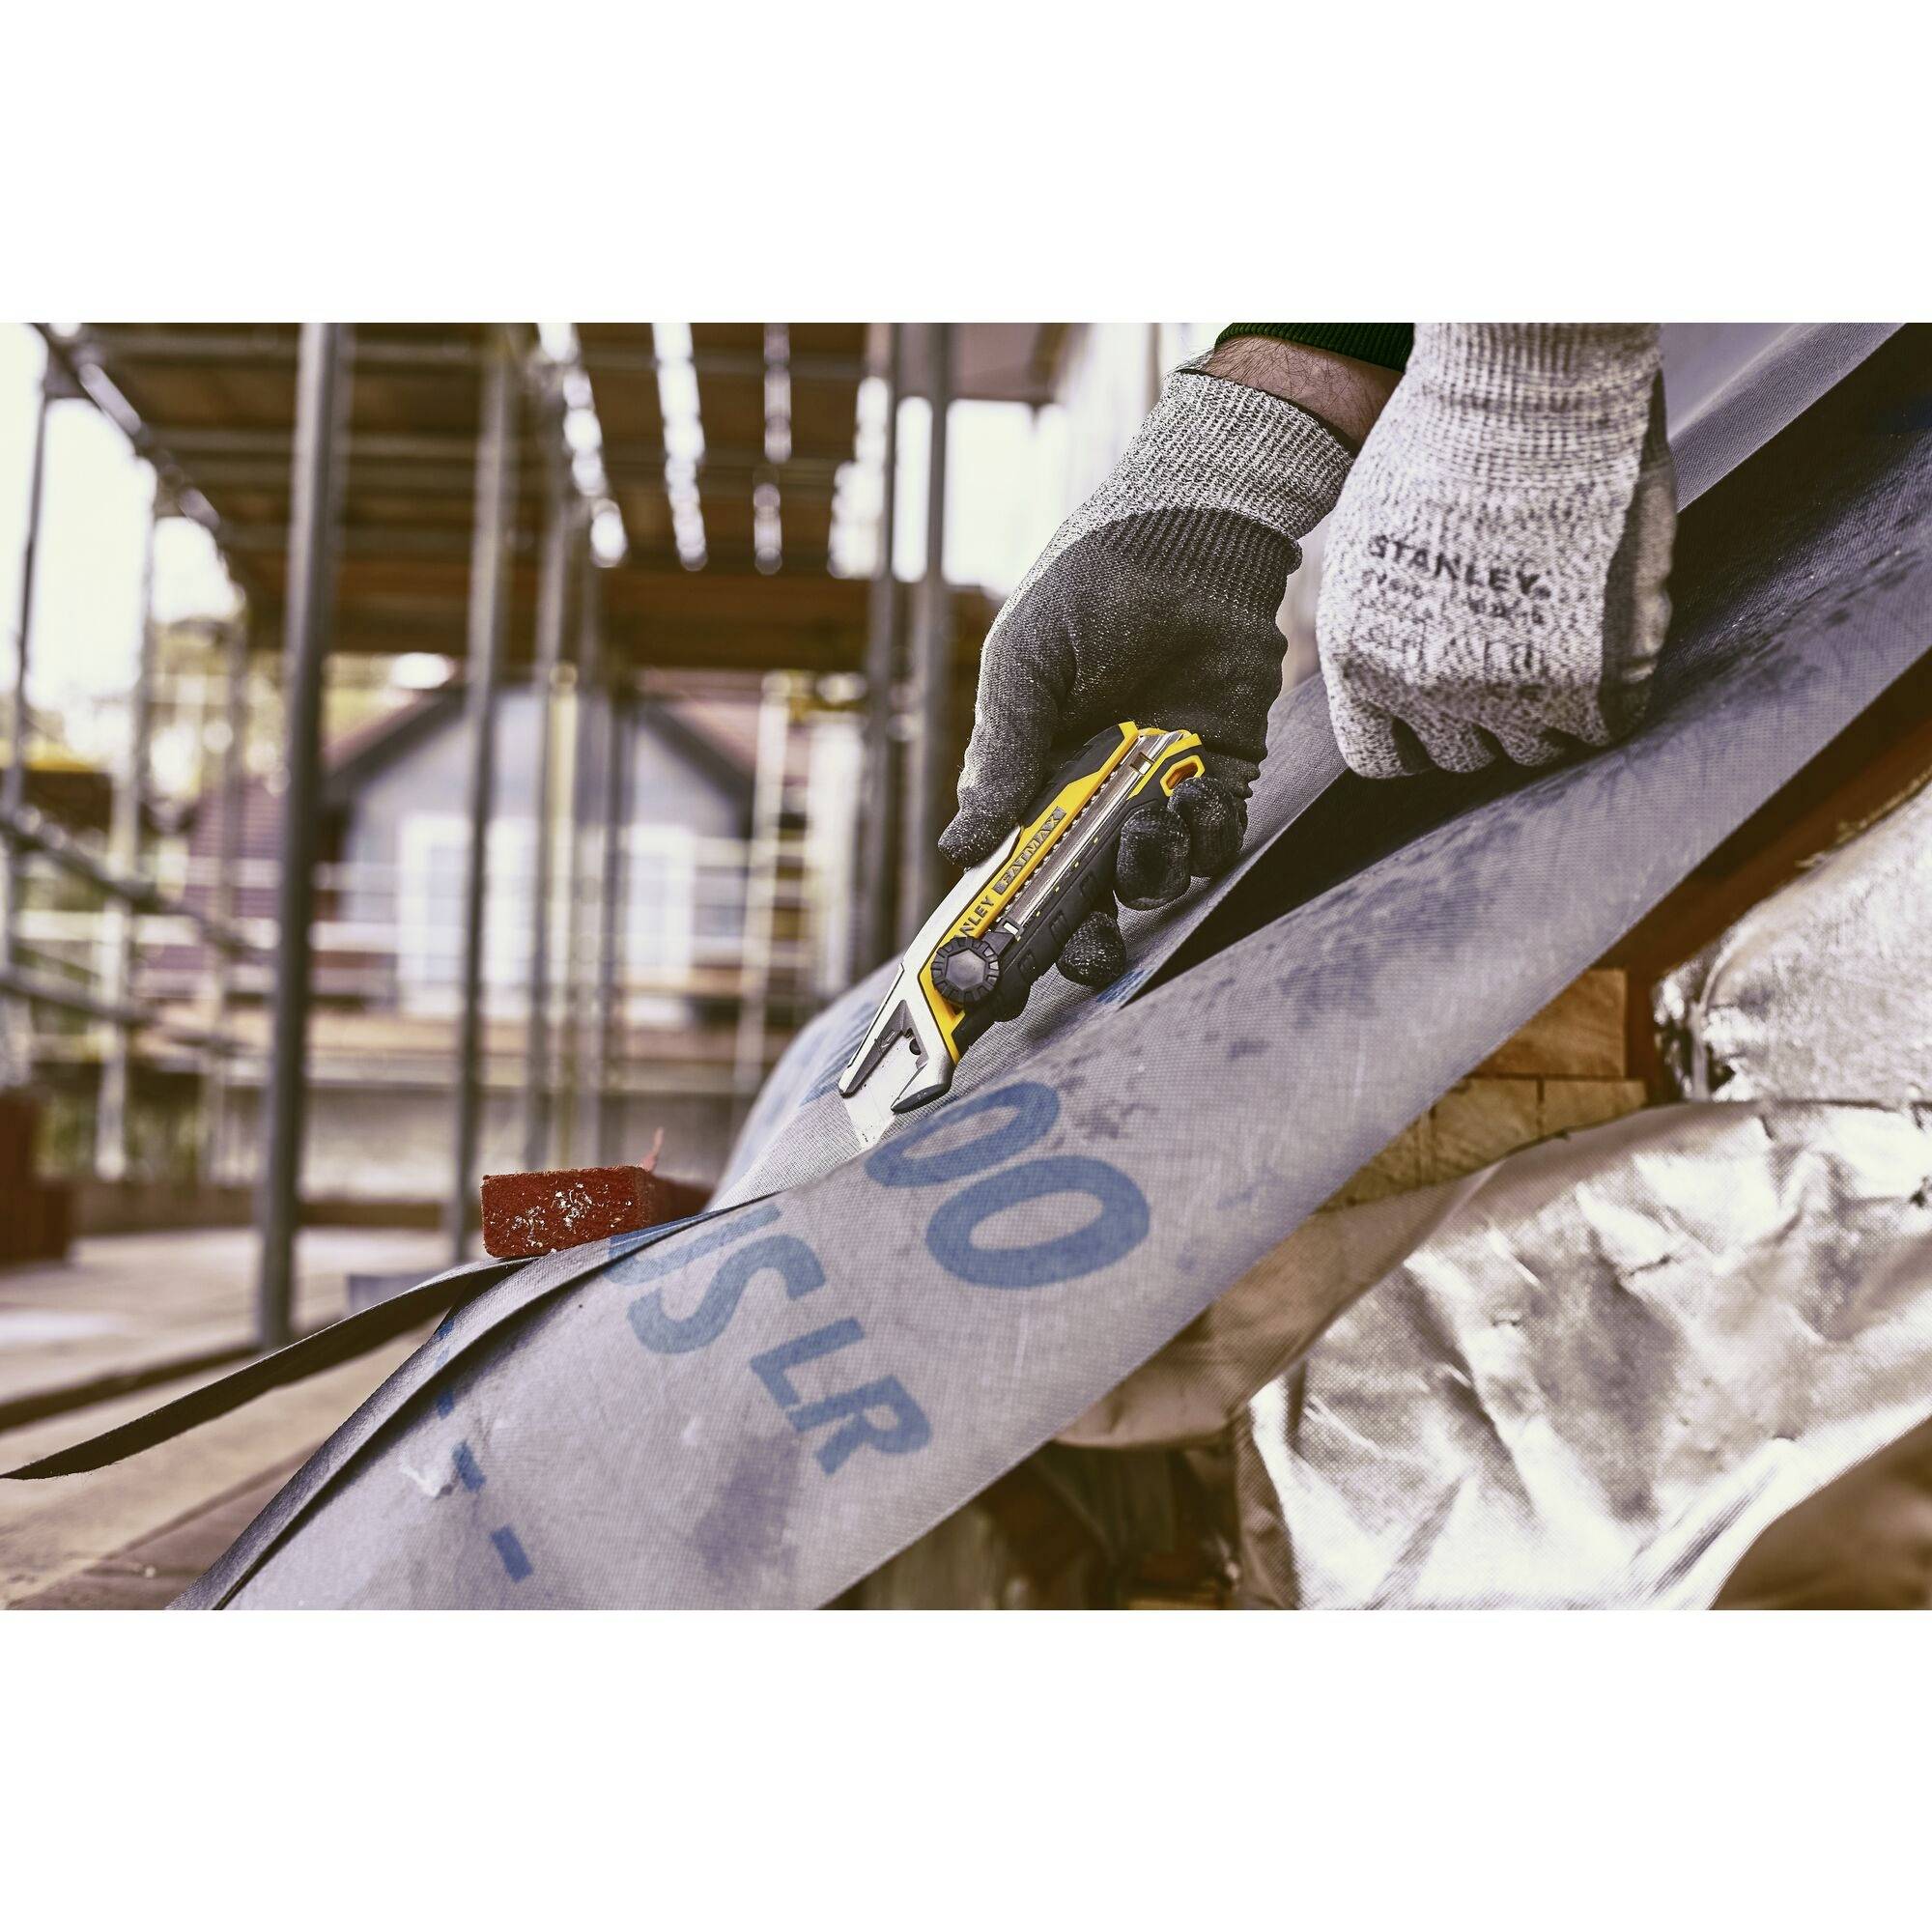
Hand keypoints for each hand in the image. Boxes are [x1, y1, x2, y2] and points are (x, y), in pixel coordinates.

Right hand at [939, 362, 1352, 992]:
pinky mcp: (1221, 776)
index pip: (1008, 872)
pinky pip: (1212, 840)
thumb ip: (1002, 756)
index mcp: (1029, 781)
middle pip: (1081, 900)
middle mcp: (1091, 802)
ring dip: (1147, 872)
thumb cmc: (1086, 593)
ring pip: (1150, 878)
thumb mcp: (1024, 666)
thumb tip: (961, 845)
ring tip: (1147, 824)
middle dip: (1080, 940)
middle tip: (1084, 949)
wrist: (1187, 539)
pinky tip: (1191, 797)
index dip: (998, 930)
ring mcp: (1156, 794)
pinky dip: (1203, 838)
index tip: (989, 979)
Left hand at [1317, 324, 1674, 777]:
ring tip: (1567, 624)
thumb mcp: (1372, 544)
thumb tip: (1398, 677)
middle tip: (1522, 646)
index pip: (1381, 756)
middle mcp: (1423, 686)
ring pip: (1539, 747)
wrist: (1526, 383)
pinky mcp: (1592, 672)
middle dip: (1490, 713)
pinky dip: (1615, 687)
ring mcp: (1508, 685)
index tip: (1450, 702)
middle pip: (1466, 754)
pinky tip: (1610, 625)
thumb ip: (1386, 623)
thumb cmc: (1450, 440)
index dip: (1420, 733)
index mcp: (1359, 658)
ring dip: (1556, 702)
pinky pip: (1606, 722)